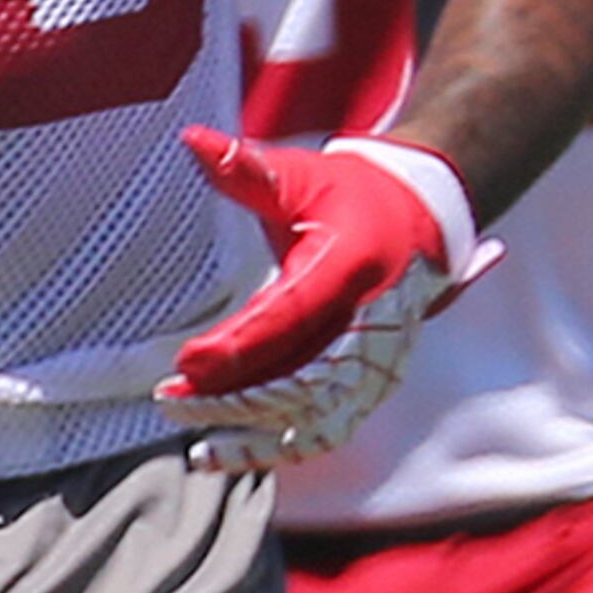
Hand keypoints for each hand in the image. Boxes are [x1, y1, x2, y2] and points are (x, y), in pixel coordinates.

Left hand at [160, 129, 487, 469]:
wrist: (421, 220)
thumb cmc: (350, 195)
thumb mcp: (301, 175)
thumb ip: (245, 167)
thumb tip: (192, 141)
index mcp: (354, 266)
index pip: (291, 317)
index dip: (237, 348)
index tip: (186, 365)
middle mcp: (375, 324)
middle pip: (305, 382)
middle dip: (236, 402)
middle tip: (172, 403)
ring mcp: (378, 362)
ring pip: (320, 420)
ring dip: (258, 440)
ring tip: (201, 452)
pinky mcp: (371, 385)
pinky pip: (328, 427)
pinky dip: (281, 445)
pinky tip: (231, 452)